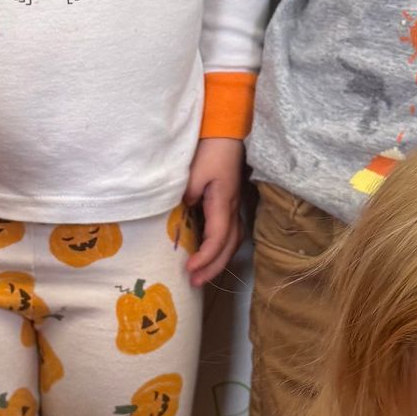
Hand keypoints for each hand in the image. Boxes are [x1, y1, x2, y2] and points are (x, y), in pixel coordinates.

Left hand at [182, 139, 245, 286]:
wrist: (225, 132)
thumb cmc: (210, 150)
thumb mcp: (195, 171)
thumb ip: (188, 194)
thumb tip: (183, 212)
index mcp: (223, 203)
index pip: (218, 238)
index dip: (206, 257)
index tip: (189, 270)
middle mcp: (232, 208)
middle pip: (229, 246)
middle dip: (213, 267)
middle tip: (194, 282)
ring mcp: (233, 206)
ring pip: (232, 241)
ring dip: (218, 260)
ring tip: (201, 274)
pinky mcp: (229, 202)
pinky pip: (228, 232)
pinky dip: (219, 248)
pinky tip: (206, 253)